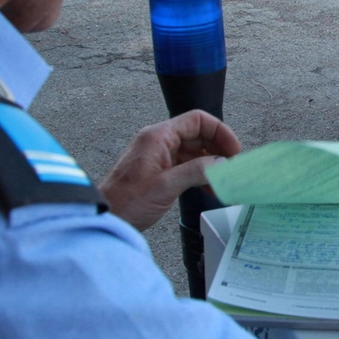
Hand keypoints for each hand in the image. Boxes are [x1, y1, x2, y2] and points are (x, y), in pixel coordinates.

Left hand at [99, 110, 241, 230]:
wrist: (105, 218)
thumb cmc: (126, 202)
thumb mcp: (165, 186)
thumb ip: (196, 171)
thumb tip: (223, 164)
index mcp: (158, 136)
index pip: (197, 120)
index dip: (219, 132)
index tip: (233, 150)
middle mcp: (159, 141)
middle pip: (197, 134)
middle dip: (217, 149)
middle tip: (232, 167)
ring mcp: (159, 155)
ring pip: (194, 151)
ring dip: (210, 164)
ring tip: (222, 181)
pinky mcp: (159, 170)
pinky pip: (186, 165)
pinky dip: (200, 174)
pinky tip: (209, 188)